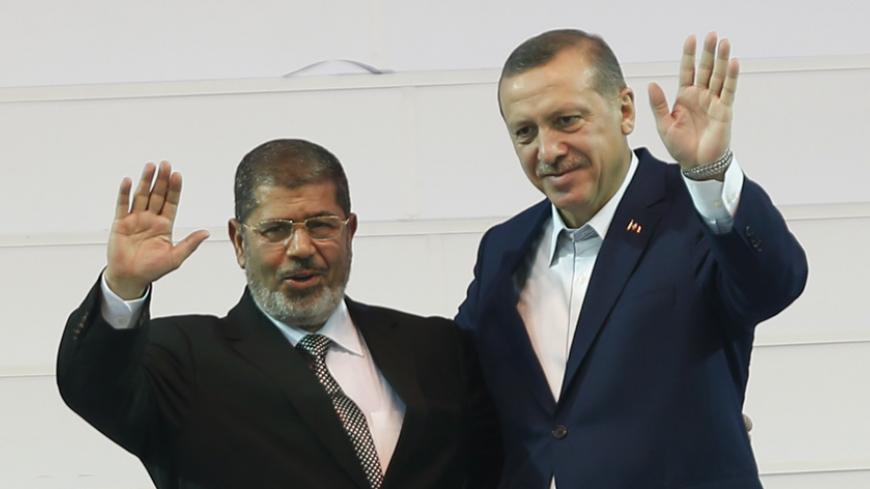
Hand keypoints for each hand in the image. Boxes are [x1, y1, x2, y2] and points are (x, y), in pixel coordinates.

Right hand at [105, 161, 209, 298]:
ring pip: (141, 196)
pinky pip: (122, 205)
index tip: (178, 175)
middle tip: (166, 164)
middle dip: (162, 180)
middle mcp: (150, 219)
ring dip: (146, 181)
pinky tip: (128, 181)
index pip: (171, 202)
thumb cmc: (152, 269)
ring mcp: (135, 219)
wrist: (130, 278)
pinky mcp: (120, 223)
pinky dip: (124, 193)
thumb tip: (206, 232)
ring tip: (151, 166)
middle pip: (157, 195)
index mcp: (164, 225)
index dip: (174, 189)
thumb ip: (190, 244)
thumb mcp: (175, 257)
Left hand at [648, 32, 738, 169]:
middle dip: (707, 52)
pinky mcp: (724, 110)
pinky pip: (729, 91)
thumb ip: (659, 105)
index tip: (691, 39)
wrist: (697, 164)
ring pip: (718, 76)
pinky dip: (731, 77)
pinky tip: (733, 63)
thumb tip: (651, 85)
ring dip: (721, 59)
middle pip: (705, 69)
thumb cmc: (680, 146)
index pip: (687, 71)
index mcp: (684, 97)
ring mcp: (713, 102)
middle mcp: (700, 96)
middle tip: (711, 35)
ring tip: (724, 42)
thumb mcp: (664, 125)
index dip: (689, 56)